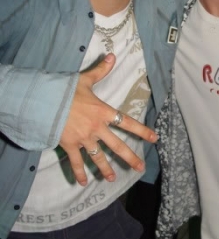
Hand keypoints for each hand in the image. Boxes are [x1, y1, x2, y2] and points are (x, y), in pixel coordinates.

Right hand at [59, 54, 157, 185]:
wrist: (44, 101)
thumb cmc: (65, 90)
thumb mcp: (85, 79)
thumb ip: (101, 71)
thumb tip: (113, 55)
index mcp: (103, 112)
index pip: (127, 122)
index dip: (142, 131)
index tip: (154, 138)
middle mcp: (97, 128)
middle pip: (117, 145)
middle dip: (130, 157)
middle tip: (139, 168)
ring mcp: (83, 138)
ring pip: (98, 157)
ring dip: (106, 169)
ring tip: (112, 179)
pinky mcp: (69, 145)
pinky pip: (76, 162)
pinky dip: (79, 172)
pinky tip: (82, 183)